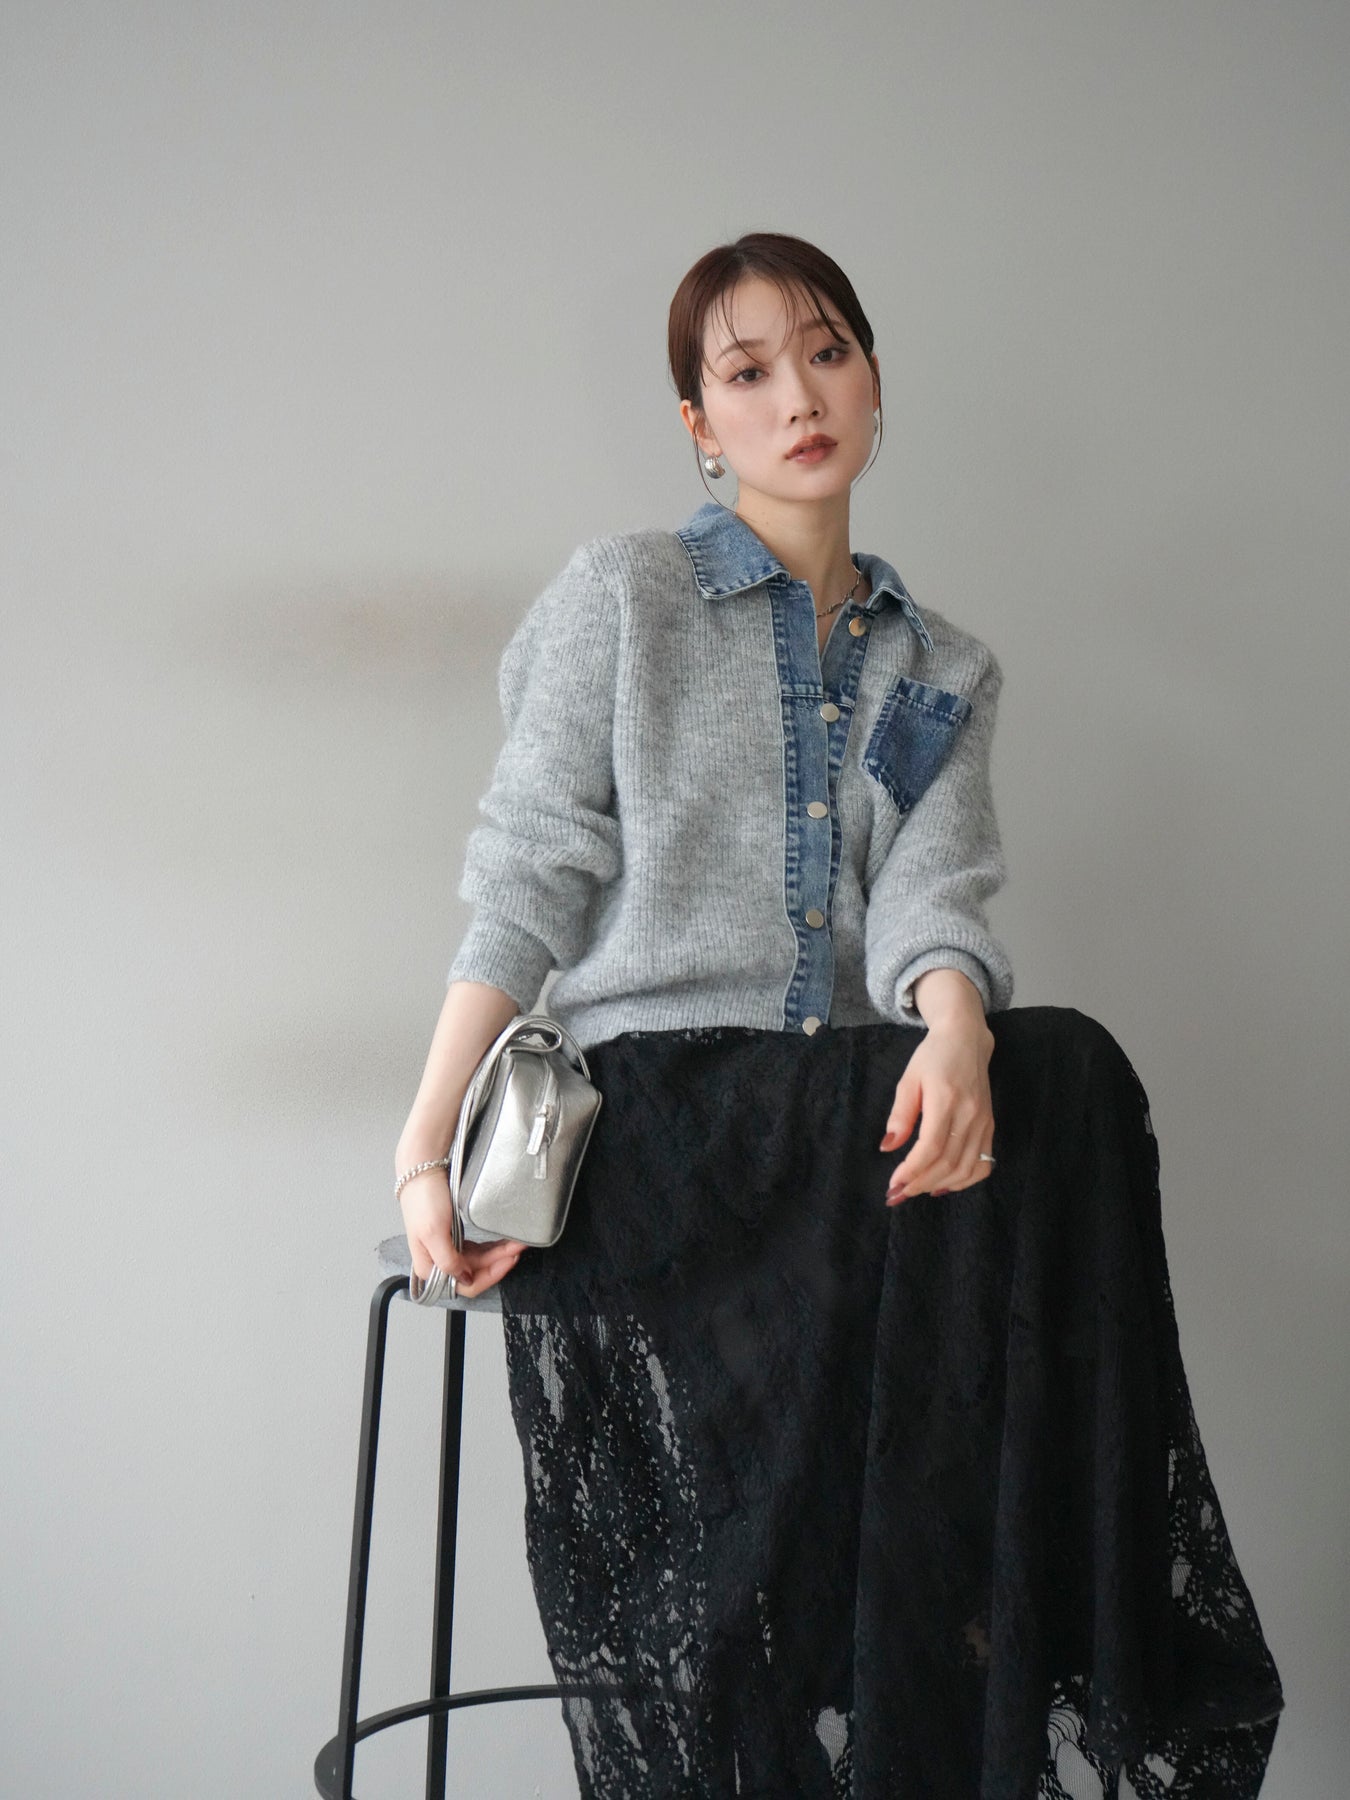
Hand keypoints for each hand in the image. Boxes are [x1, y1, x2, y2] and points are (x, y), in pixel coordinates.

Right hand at [398, 1168, 528, 1297]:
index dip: (489, 1276)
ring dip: (499, 1254)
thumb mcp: (434, 1233)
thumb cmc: (423, 1199)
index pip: (466, 1285)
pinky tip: (504, 1242)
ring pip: (480, 1261)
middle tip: (518, 1248)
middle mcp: (439, 1263)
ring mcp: (449, 1250)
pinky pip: (479, 1249)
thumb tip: (464, 1279)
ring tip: (516, 1244)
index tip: (507, 1261)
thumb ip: (448, 1261)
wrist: (422, 1171)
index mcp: (430, 1267)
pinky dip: (493, 1247)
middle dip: (499, 1262)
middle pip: (476, 1273)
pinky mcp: (455, 1238)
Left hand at [878, 1021, 995, 1203]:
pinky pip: (983, 1164)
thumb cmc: (933, 1057)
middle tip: (898, 1194)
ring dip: (940, 1185)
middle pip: (948, 1162)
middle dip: (920, 1183)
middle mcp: (970, 1115)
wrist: (967, 1041)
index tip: (894, 1182)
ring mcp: (984, 1123)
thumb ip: (900, 1114)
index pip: (931, 1147)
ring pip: (966, 1168)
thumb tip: (888, 1147)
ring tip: (916, 1190)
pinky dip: (964, 1181)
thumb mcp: (909, 1079)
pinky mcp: (990, 1127)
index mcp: (947, 1100)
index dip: (912, 1170)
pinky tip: (943, 1184)